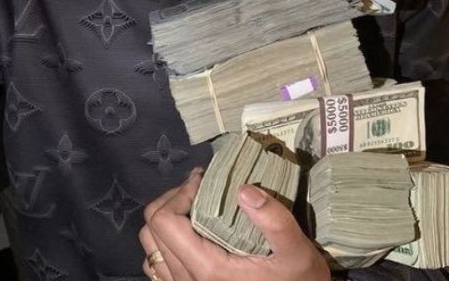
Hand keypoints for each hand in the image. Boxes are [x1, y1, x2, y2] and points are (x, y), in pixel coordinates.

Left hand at [139, 170, 330, 280]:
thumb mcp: (297, 251)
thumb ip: (274, 219)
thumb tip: (243, 189)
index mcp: (207, 268)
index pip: (165, 221)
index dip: (180, 193)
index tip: (202, 180)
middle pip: (152, 229)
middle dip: (174, 199)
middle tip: (199, 187)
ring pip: (151, 246)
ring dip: (168, 219)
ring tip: (194, 205)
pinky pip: (158, 264)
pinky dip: (167, 241)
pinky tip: (192, 232)